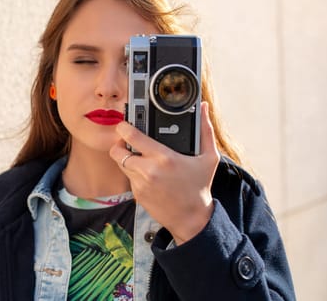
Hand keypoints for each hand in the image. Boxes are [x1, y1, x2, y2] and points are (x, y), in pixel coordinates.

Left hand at [110, 102, 219, 244]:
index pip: (132, 136)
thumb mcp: (209, 158)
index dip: (124, 127)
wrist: (191, 219)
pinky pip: (129, 178)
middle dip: (119, 143)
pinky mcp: (137, 194)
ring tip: (138, 154)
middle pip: (118, 151)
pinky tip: (147, 172)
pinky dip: (133, 172)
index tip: (125, 124)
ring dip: (125, 157)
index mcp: (164, 158)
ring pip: (121, 164)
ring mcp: (140, 184)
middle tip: (127, 140)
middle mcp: (148, 171)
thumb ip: (205, 130)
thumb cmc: (200, 187)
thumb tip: (204, 107)